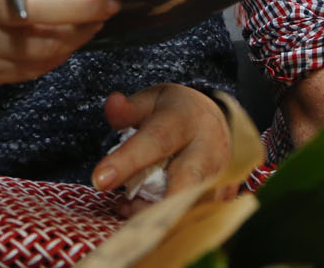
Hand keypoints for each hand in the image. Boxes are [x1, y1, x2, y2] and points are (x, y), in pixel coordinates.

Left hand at [92, 84, 231, 213]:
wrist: (218, 123)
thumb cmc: (176, 114)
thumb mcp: (152, 101)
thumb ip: (128, 109)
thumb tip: (112, 103)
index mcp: (185, 119)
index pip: (156, 141)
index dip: (128, 161)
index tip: (100, 180)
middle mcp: (208, 149)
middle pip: (185, 182)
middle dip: (153, 204)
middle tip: (122, 209)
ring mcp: (220, 176)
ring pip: (192, 206)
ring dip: (157, 215)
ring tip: (128, 208)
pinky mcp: (223, 197)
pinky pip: (197, 217)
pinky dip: (170, 223)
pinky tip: (146, 216)